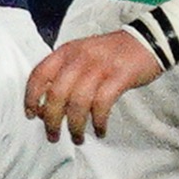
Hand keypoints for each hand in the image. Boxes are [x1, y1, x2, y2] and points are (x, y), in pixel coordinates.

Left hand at [25, 29, 160, 142]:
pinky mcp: (119, 76)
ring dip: (75, 125)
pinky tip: (100, 130)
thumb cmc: (112, 54)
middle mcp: (80, 57)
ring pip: (78, 102)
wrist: (147, 40)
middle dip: (52, 120)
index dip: (31, 97)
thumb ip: (65, 75)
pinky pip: (102, 104)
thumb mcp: (82, 55)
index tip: (31, 115)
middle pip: (56, 94)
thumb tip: (48, 107)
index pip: (39, 74)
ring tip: (78, 137)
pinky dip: (98, 121)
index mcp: (67, 51)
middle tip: (53, 136)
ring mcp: (100, 66)